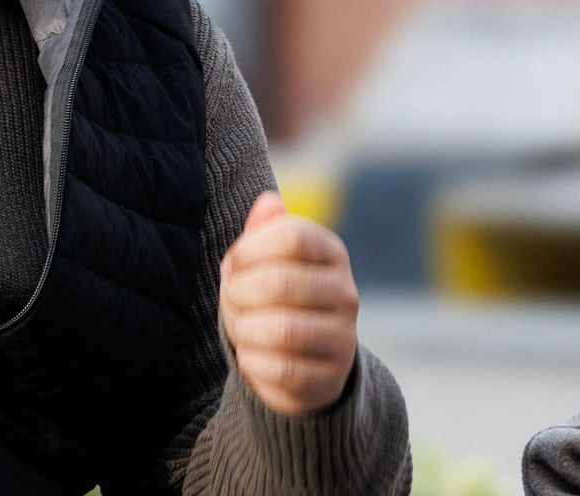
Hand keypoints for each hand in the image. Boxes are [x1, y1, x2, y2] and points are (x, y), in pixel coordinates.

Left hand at [218, 191, 361, 416]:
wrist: (308, 361)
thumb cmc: (280, 299)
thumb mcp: (272, 260)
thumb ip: (266, 232)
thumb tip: (268, 200)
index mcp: (332, 254)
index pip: (293, 236)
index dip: (251, 248)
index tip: (234, 263)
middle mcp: (346, 293)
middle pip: (282, 282)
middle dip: (240, 292)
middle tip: (233, 299)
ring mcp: (342, 338)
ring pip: (282, 329)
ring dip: (245, 328)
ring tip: (241, 327)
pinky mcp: (329, 377)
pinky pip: (282, 370)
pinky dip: (253, 362)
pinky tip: (251, 356)